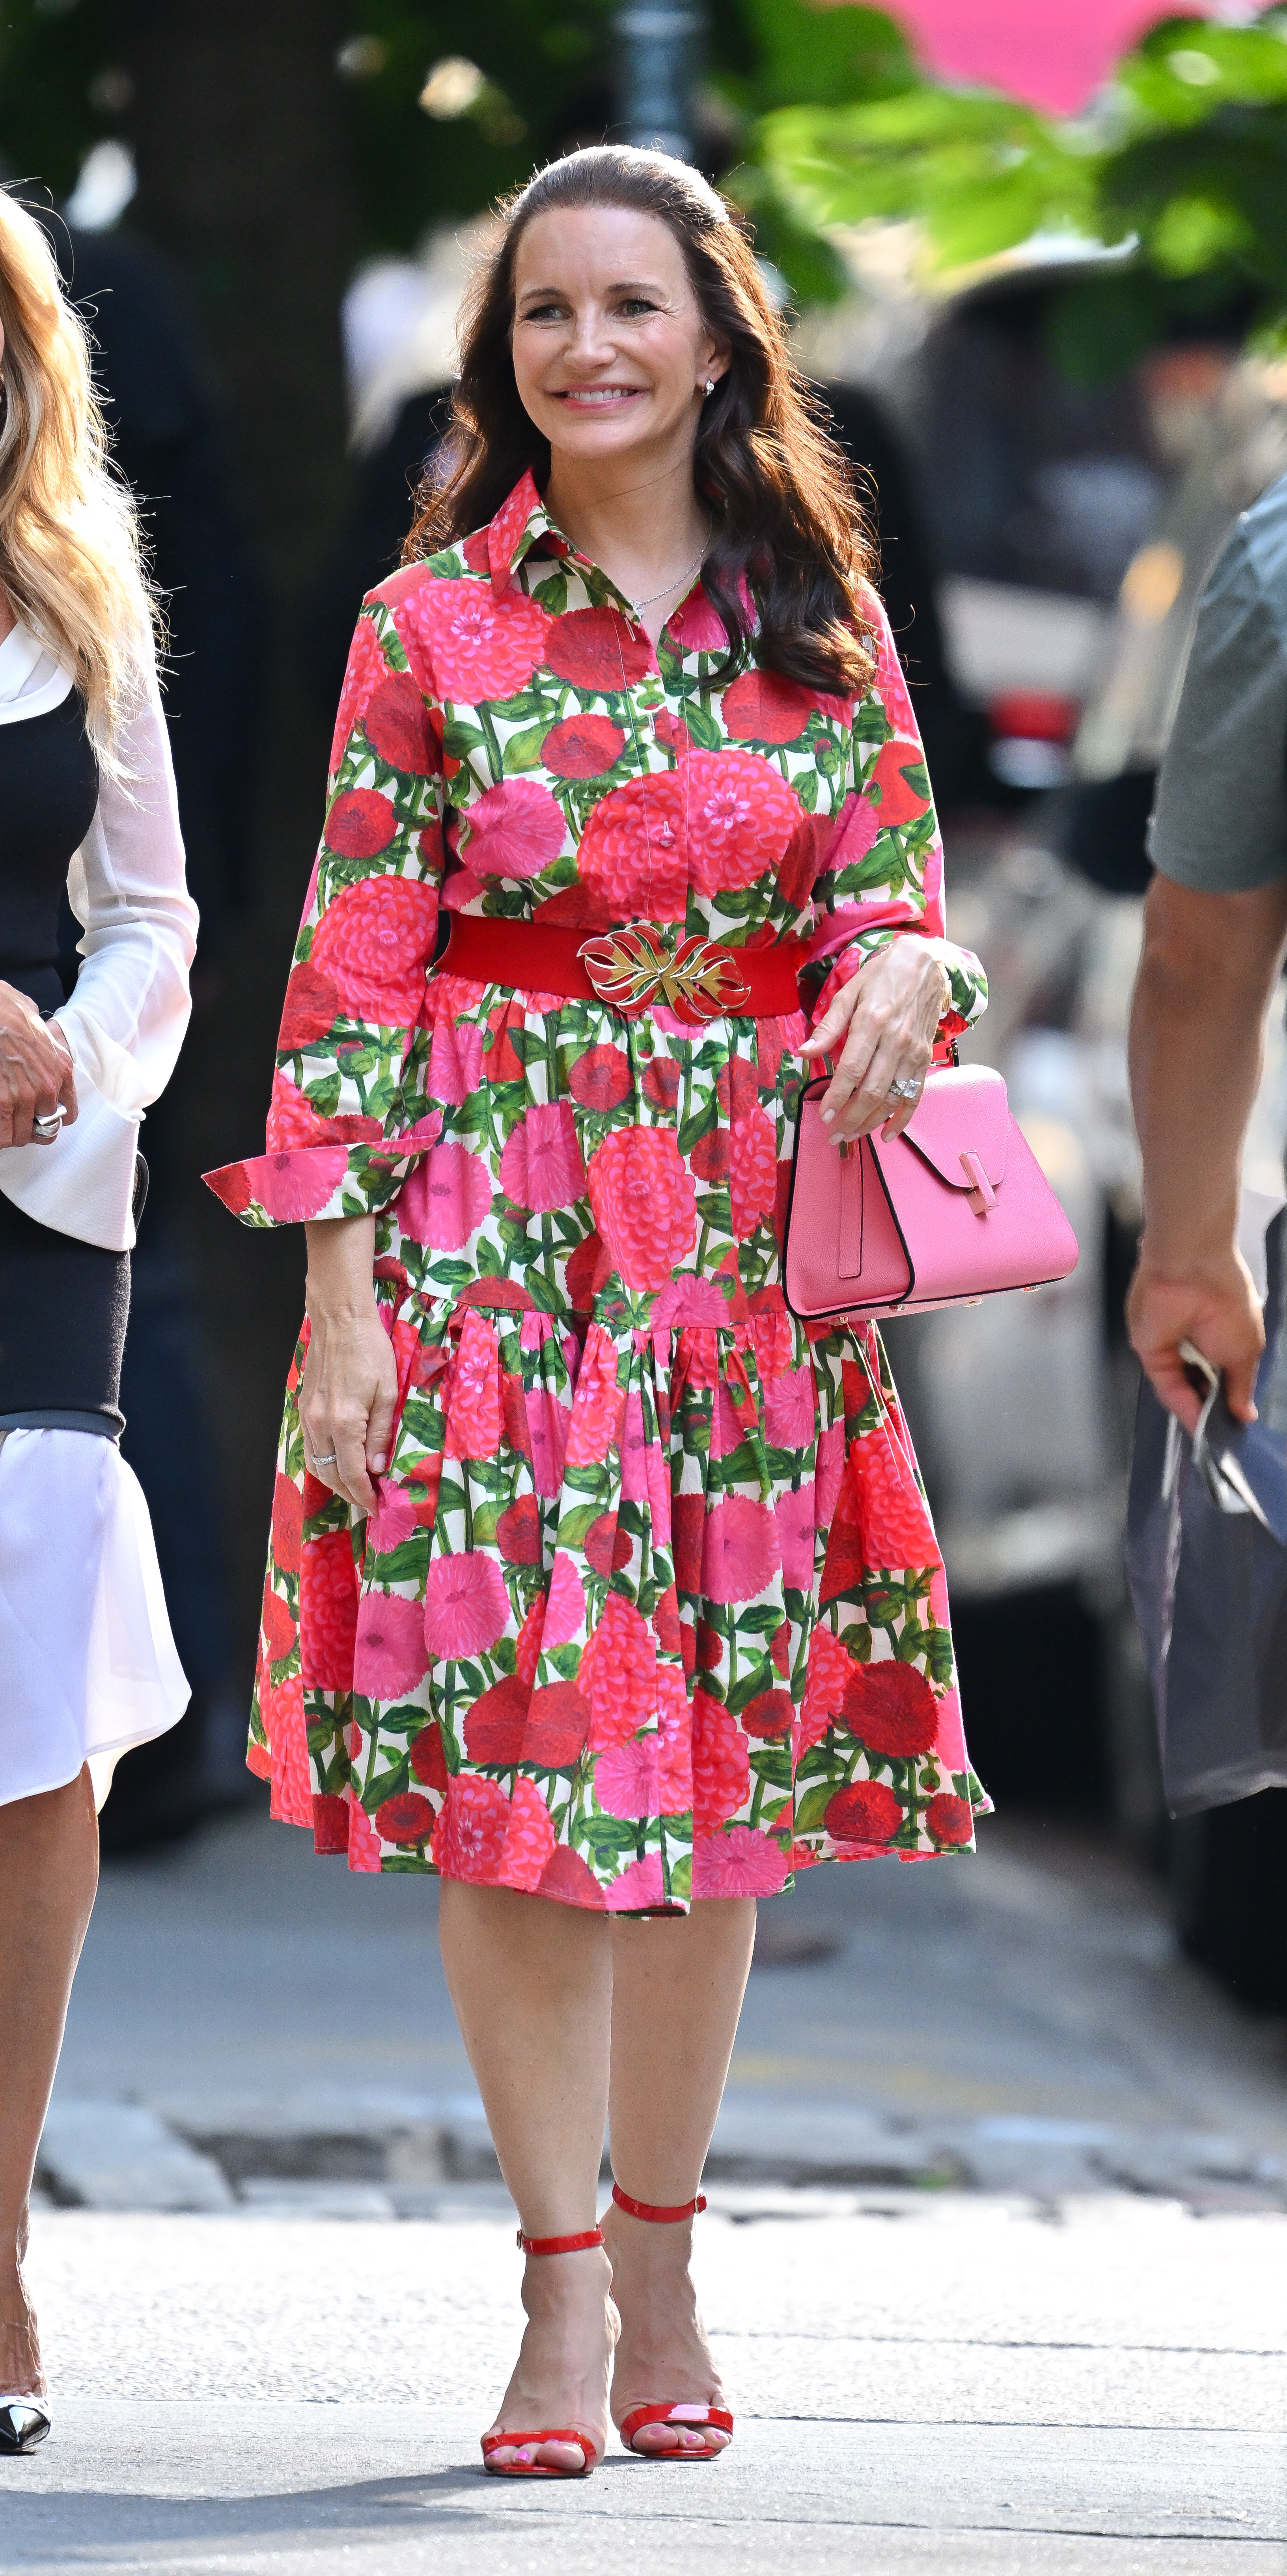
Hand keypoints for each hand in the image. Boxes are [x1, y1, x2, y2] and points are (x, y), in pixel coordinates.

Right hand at [0, 986, 77, 1146]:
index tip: (38, 1117)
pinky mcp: (2, 1102)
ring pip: (22, 1135)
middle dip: (29, 1127)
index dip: (50, 1118)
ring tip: (4, 1122)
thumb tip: (42, 1036)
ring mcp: (25, 1097)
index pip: (68, 1113)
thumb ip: (46, 1043)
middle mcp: (48, 1087)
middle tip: (15, 1120)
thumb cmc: (10, 1011)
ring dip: (11, 1132)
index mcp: (61, 1070)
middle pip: (44, 1128)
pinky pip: (3, 1135)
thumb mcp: (40, 1027)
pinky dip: (0, 1135)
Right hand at [299, 1297, 397, 1514]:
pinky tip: (338, 1464)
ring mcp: (308, 1417)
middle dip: (350, 1494)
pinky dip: (323, 1463)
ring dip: (334, 1482)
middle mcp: (320, 1424)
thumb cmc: (369, 1350)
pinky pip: (311, 1447)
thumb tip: (377, 1468)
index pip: (352, 1473)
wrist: (338, 1320)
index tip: (377, 1507)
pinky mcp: (304, 1409)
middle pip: (331, 1474)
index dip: (365, 1495)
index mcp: (344, 1422)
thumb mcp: (387, 1393)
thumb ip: (380, 1434)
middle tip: (368, 1503)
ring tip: (355, 1490)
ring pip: (317, 1464)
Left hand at [800, 939, 949, 1143]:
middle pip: (872, 1091)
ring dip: (871, 1122)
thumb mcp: (848, 992)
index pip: (852, 1070)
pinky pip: (915, 1095)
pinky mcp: (925, 1058)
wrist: (923, 965)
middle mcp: (895, 1041)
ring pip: (893, 1097)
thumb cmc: (880, 977)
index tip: (824, 1116)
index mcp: (872, 1022)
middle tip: (834, 1136)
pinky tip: (886, 1134)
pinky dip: (902, 1118)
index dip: (837, 1097)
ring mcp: (913, 1051)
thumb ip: (828, 1026)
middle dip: (851, 1118)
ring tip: (852, 1136)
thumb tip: (804, 1053)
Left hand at [1127, 1245, 1263, 1433]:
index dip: (1227, 1403)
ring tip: (1213, 1434)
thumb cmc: (1227, 1302)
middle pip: (1200, 1387)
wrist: (1192, 1270)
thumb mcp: (1245, 1352)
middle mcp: (1196, 1346)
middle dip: (1211, 1411)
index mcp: (1222, 1340)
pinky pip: (1166, 1385)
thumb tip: (1246, 1414)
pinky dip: (1181, 1405)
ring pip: (1182, 1390)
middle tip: (1223, 1434)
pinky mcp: (1152, 1352)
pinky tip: (1196, 1422)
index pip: (1220, 1380)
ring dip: (1197, 1412)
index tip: (1235, 1424)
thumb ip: (1241, 1387)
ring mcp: (1172, 1349)